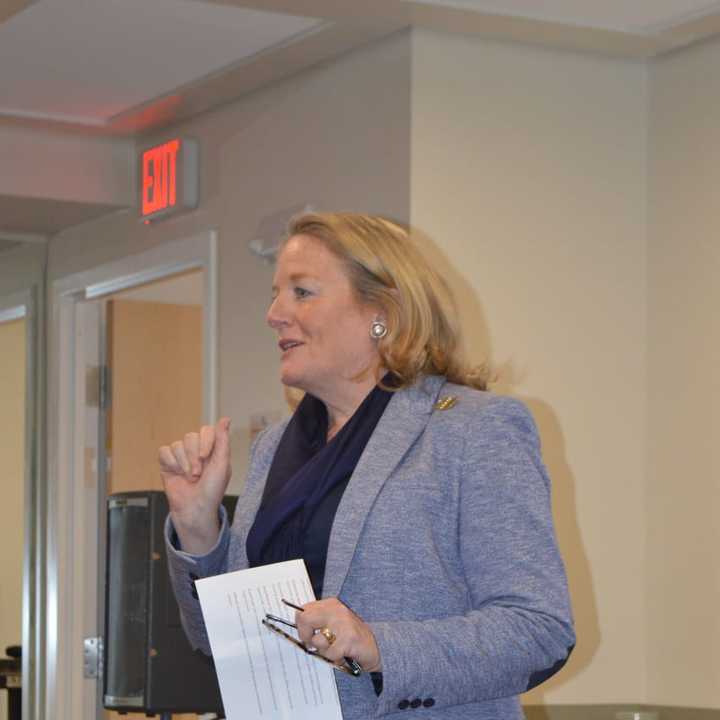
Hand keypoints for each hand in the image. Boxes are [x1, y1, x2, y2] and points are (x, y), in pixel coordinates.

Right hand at [158, 417, 231, 553]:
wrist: (195, 509)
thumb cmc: (212, 490)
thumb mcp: (222, 464)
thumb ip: (223, 440)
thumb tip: (225, 418)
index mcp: (212, 449)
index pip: (206, 431)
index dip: (205, 441)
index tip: (205, 456)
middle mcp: (196, 451)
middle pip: (190, 437)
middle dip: (193, 457)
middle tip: (198, 474)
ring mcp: (181, 457)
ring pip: (177, 445)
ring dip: (183, 463)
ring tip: (189, 477)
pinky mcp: (167, 464)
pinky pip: (164, 451)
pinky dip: (171, 463)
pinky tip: (176, 473)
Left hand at [295, 598, 380, 672]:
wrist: (378, 646)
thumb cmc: (352, 638)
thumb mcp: (334, 624)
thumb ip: (318, 621)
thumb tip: (298, 623)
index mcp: (331, 605)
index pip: (303, 610)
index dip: (301, 625)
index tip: (307, 634)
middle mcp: (336, 610)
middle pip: (305, 619)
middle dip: (306, 636)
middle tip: (315, 644)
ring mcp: (343, 623)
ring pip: (317, 641)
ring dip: (325, 652)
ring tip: (336, 650)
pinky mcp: (349, 638)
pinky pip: (331, 654)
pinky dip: (336, 659)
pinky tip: (344, 655)